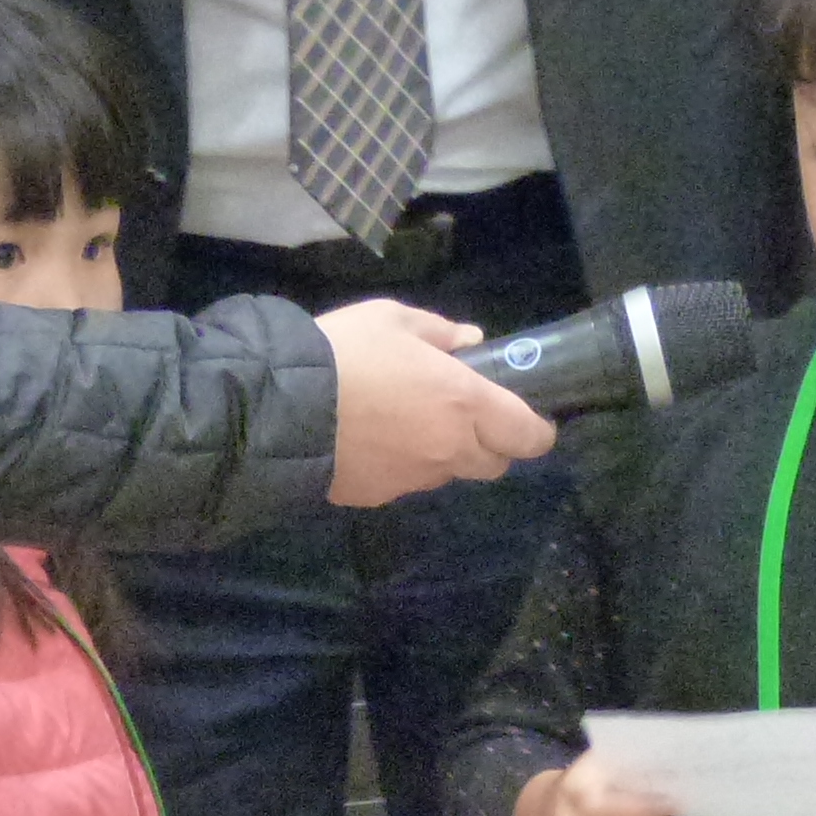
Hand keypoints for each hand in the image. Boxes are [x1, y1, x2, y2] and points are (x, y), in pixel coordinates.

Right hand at [320, 299, 556, 506]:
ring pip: (447, 473)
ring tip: (402, 423)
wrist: (279, 407)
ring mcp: (414, 478)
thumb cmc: (344, 351)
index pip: (528, 435)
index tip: (528, 418)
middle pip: (495, 464)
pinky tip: (369, 441)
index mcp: (464, 402)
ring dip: (442, 453)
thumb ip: (439, 332)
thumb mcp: (391, 319)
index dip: (536, 430)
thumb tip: (472, 341)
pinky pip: (405, 481)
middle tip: (464, 416)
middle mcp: (449, 448)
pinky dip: (399, 464)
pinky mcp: (380, 495)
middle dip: (490, 444)